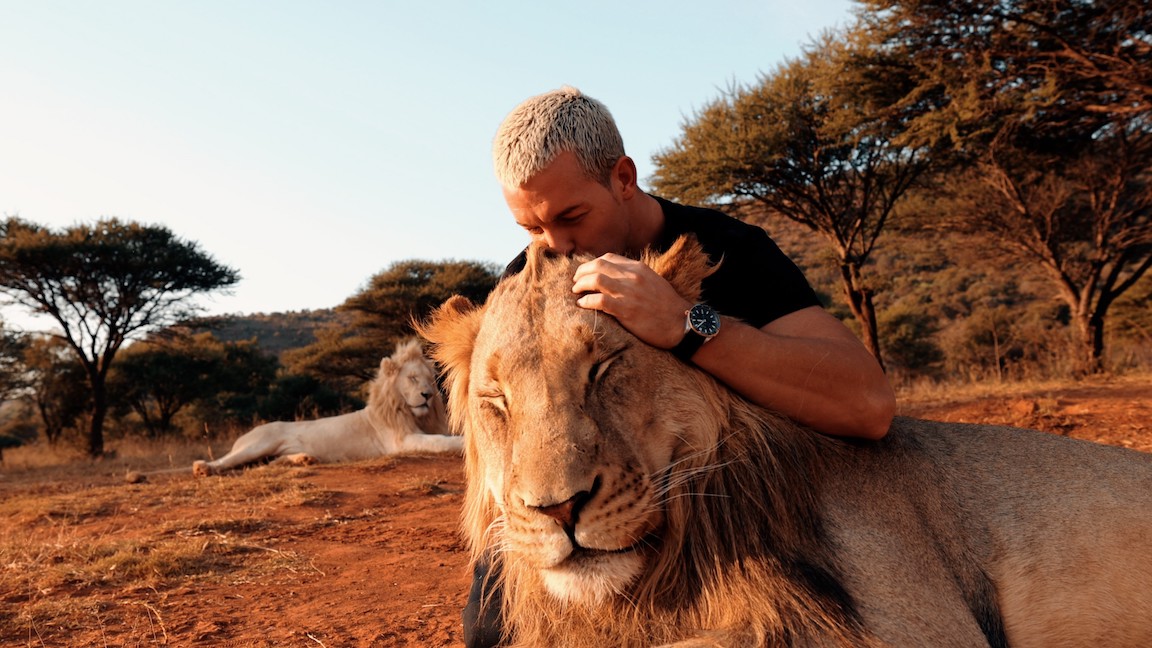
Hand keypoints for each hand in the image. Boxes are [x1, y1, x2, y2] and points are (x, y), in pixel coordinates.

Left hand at [571, 253, 690, 348]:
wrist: (682, 324)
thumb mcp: (652, 282)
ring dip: (580, 286)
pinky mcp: (626, 310)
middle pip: (598, 265)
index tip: (585, 272)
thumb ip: (634, 276)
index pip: (608, 258)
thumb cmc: (667, 306)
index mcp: (639, 268)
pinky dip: (586, 301)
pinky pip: (599, 301)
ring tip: (575, 292)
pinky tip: (582, 305)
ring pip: (595, 280)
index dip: (592, 264)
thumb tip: (614, 277)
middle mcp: (632, 277)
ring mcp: (629, 293)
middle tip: (575, 282)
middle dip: (581, 272)